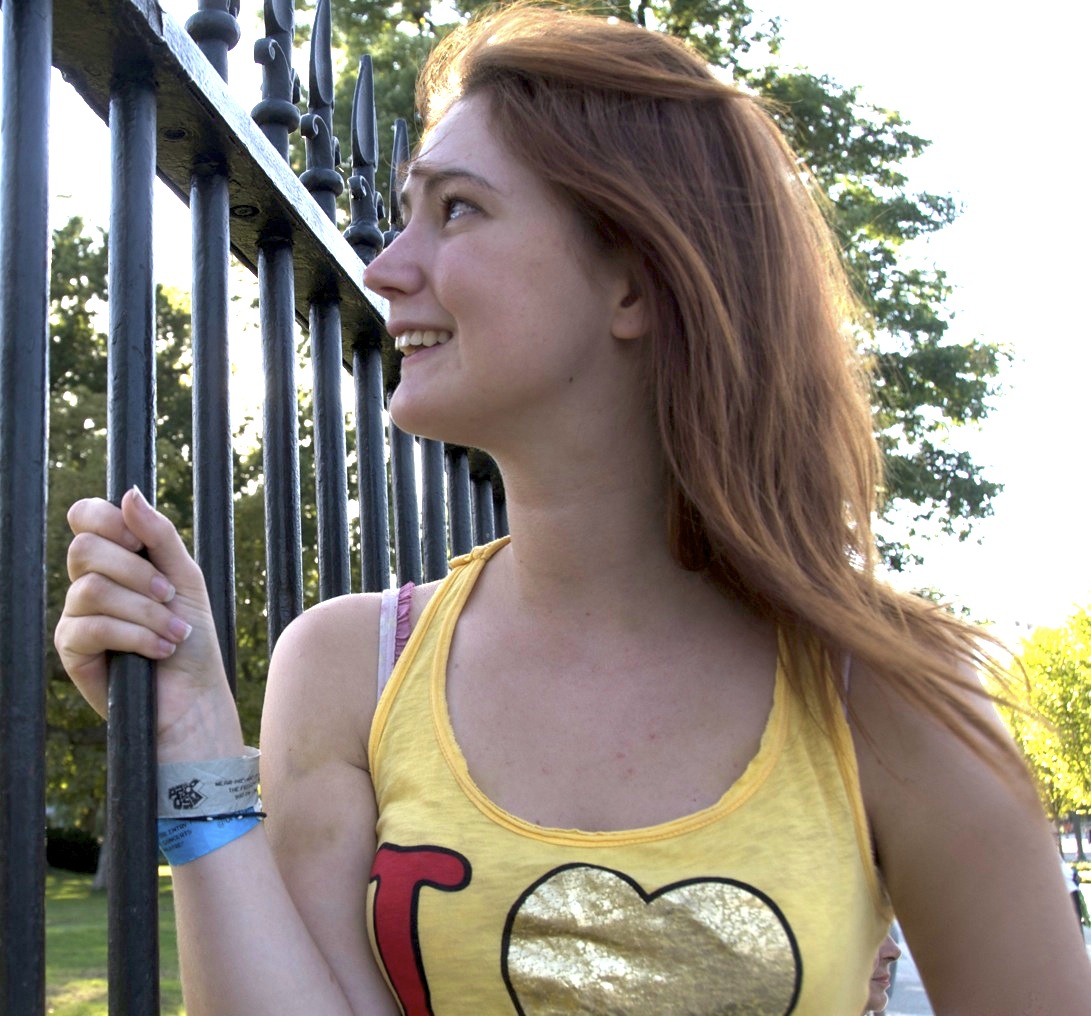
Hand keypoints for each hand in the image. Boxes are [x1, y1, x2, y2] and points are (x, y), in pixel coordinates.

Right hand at [54, 487, 243, 760]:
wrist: (194, 696)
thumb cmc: (193, 637)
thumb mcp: (185, 579)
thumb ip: (159, 536)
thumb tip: (129, 493)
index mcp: (116, 559)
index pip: (86, 516)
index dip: (108, 519)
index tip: (139, 540)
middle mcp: (89, 581)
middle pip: (84, 549)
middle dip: (137, 572)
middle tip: (169, 597)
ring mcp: (76, 615)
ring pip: (91, 589)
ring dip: (145, 611)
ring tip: (172, 633)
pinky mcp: (72, 649)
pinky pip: (92, 626)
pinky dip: (135, 635)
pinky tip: (158, 650)